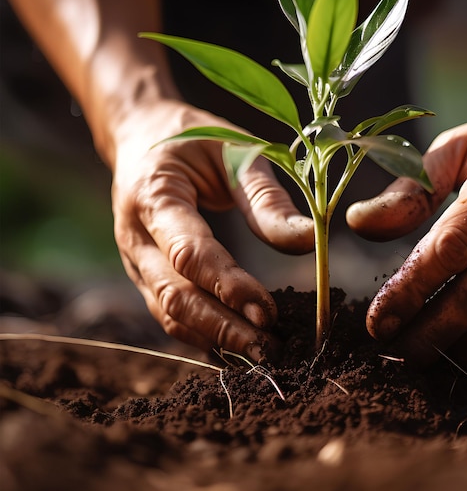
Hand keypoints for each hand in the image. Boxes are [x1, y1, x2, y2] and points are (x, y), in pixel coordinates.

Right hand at [112, 99, 313, 360]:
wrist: (142, 135)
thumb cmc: (193, 138)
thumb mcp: (234, 150)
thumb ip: (267, 197)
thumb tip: (309, 240)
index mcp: (152, 194)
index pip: (188, 253)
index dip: (228, 286)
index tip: (269, 312)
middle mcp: (134, 235)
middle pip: (175, 295)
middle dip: (223, 327)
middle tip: (270, 349)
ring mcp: (135, 260)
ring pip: (169, 313)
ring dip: (214, 339)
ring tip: (262, 355)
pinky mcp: (145, 274)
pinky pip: (170, 313)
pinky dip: (202, 335)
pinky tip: (236, 349)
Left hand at [347, 71, 466, 366]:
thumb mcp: (455, 147)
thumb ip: (409, 188)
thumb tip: (359, 223)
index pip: (451, 247)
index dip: (411, 288)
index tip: (377, 319)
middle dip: (431, 328)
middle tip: (392, 350)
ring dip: (458, 344)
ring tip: (418, 358)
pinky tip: (458, 348)